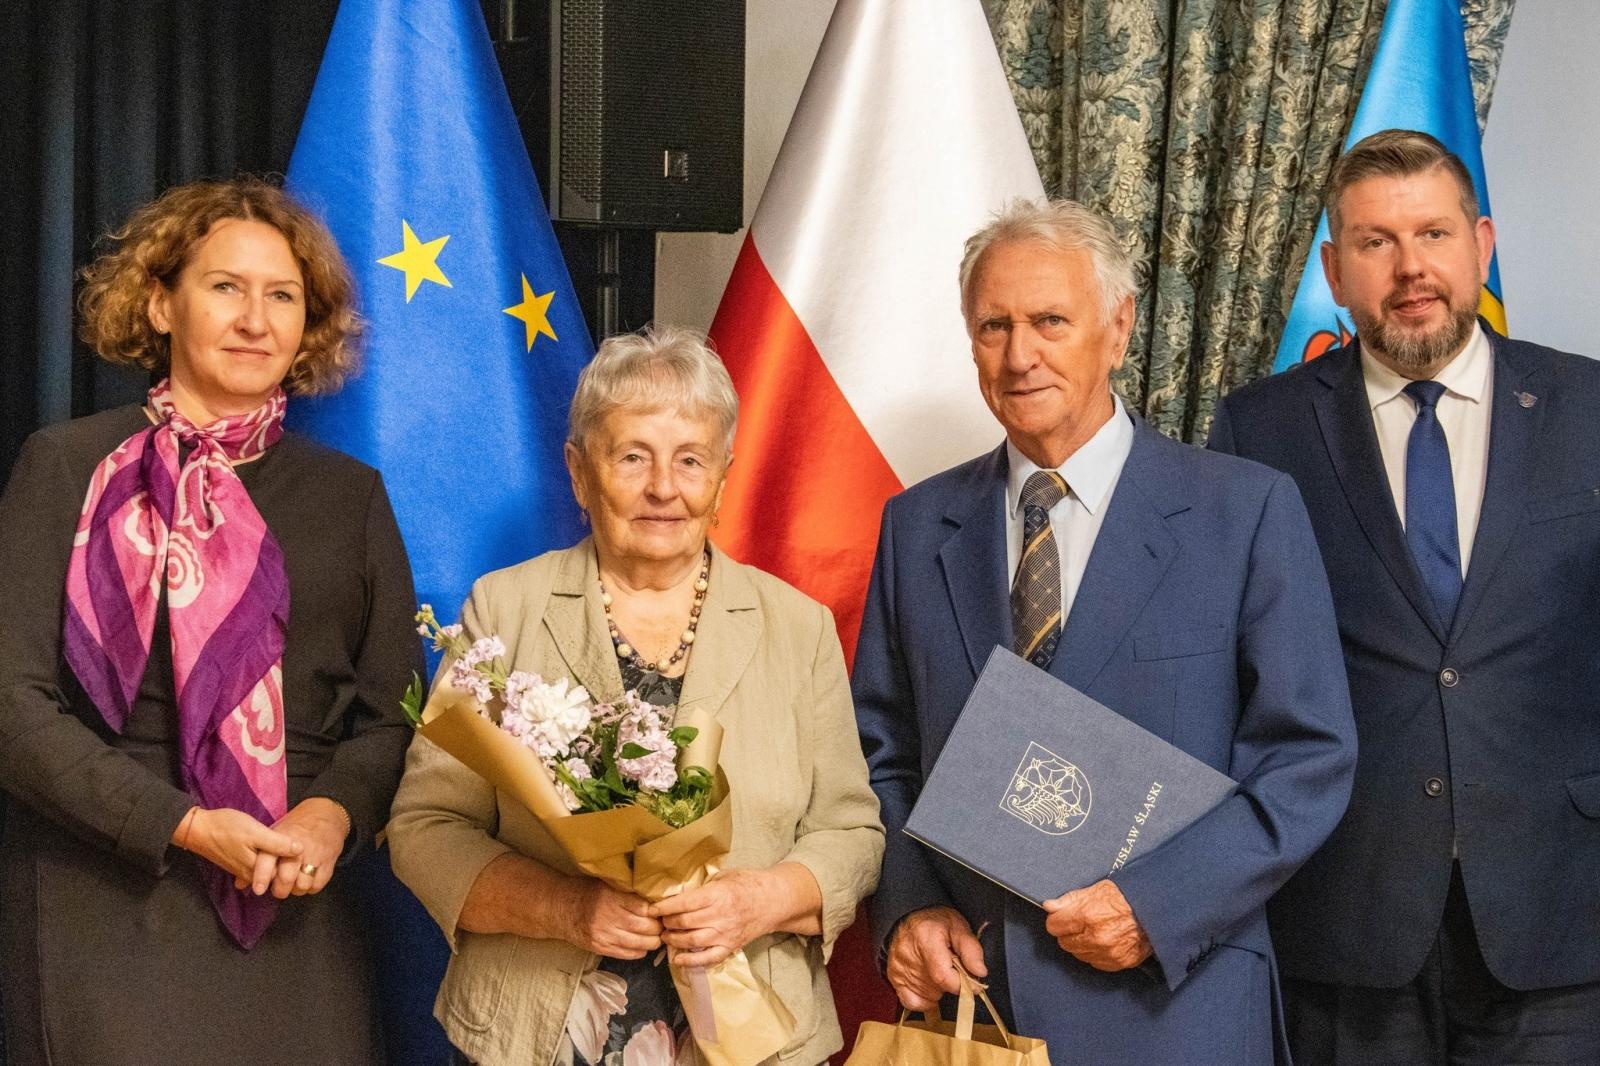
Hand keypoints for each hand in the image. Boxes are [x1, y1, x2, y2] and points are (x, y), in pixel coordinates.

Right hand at [175, 807, 302, 893]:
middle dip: (288, 865)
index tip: (307, 853)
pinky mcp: (238, 863)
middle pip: (276, 874)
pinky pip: (257, 866)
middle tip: (301, 850)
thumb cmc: (227, 828)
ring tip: (289, 848)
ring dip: (277, 862)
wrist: (198, 828)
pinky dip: (266, 860)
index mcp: (257, 870)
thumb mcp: (255, 832)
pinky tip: (272, 850)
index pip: (283, 875)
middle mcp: (250, 875)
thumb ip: (277, 843)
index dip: (296, 865)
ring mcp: (243, 870)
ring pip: (267, 870)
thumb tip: (300, 850)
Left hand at [246, 798, 349, 899]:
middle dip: (280, 890)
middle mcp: (298, 848)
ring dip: (297, 889)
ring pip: (303, 885)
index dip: (262, 876)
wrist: (326, 814)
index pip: (269, 858)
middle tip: (279, 889)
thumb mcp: (274, 835)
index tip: (259, 890)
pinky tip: (308, 880)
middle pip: (287, 878)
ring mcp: (315, 855)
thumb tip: (239, 884)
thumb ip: (257, 860)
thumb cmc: (295, 828)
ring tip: (294, 884)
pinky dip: (311, 887)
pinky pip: (317, 885)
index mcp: (281, 839)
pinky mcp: (329, 861)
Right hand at [562, 882, 662, 959]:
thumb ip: (629, 891)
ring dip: (652, 942)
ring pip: (638, 943)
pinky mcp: (600, 947)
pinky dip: (639, 951)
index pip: (644, 907)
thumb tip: (657, 897)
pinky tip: (643, 946)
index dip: (658, 911)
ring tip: (657, 937)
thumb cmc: (588, 892)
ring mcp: (603, 935)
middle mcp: (607, 917)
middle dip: (658, 928)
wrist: (562, 908)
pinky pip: (626, 954)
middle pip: (644, 927)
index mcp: (611, 897)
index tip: (664, 910)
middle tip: (663, 925)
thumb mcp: (608, 885)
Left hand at [653, 868, 778, 968]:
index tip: (652, 908)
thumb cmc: (748, 883)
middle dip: (667, 922)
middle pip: (685, 922)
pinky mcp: (730, 946)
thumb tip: (678, 890)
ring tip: (665, 936)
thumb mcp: (725, 875)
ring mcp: (726, 934)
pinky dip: (690, 961)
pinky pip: (708, 958)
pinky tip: (677, 959)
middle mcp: (721, 916)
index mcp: (718, 895)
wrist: (774, 900)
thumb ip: (703, 884)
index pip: (685, 903)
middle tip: (659, 921)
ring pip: (692, 940)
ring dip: (674, 940)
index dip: (664, 907)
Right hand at [886, 906, 987, 1011]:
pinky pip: (913, 1002)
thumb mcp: (959, 927)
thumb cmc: (936, 922)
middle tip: (954, 968)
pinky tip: (931, 986)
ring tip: (939, 969)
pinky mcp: (894, 978)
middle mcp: (908, 955)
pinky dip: (926, 999)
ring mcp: (899, 969)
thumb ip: (972, 949)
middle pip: (937, 988)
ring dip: (940, 989)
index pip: (943, 976)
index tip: (974, 984)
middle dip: (953, 983)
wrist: (909, 916)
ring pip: (929, 996)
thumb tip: (980, 973)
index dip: (963, 985)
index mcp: (925, 939)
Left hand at [1042, 879, 1150, 971]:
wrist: (1157, 910)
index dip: (1057, 920)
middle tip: (1080, 923)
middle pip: (1064, 942)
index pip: (1054, 926)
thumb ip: (1070, 900)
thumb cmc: (1128, 896)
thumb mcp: (1097, 889)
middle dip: (1069, 932)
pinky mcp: (1118, 963)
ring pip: (1078, 954)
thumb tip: (1049, 906)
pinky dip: (1095, 953)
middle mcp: (1097, 937)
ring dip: (1081, 944)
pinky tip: (1104, 941)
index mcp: (1088, 915)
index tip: (1062, 916)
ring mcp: (1108, 953)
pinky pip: (1095, 962)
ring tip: (1094, 931)